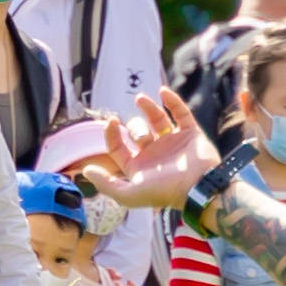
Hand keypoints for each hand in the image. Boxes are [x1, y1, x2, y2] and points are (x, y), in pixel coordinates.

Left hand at [82, 89, 214, 209]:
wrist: (199, 187)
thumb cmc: (164, 191)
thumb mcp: (129, 194)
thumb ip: (106, 184)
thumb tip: (86, 170)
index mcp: (139, 167)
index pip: (118, 147)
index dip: (111, 134)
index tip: (111, 121)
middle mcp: (155, 154)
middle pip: (137, 131)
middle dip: (135, 129)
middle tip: (143, 137)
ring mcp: (173, 143)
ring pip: (157, 120)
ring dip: (148, 107)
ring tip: (140, 98)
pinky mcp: (191, 134)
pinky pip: (181, 114)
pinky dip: (173, 101)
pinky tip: (162, 92)